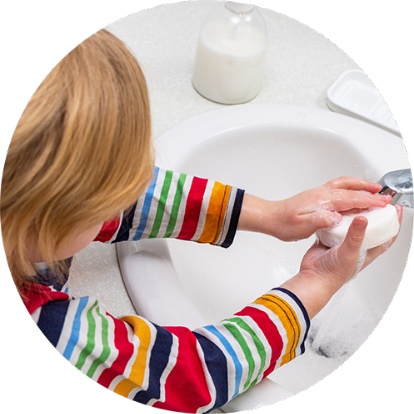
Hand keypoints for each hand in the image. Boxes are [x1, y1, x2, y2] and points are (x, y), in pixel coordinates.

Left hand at [239, 176, 391, 241]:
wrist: (271, 217)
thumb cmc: (284, 223)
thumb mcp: (302, 226)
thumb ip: (320, 220)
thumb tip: (337, 217)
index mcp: (322, 200)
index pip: (351, 199)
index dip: (369, 201)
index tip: (383, 203)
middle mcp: (322, 193)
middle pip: (350, 187)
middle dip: (368, 190)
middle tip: (383, 194)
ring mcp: (319, 193)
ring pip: (344, 184)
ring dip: (359, 185)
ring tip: (372, 189)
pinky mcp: (316, 196)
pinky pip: (338, 188)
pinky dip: (350, 188)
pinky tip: (351, 194)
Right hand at [281, 204, 402, 318]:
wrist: (313, 276)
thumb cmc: (334, 273)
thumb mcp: (350, 253)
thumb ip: (356, 236)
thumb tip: (363, 219)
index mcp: (367, 251)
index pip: (386, 236)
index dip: (394, 223)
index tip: (396, 209)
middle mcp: (356, 246)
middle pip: (370, 227)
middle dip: (374, 214)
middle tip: (376, 201)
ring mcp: (342, 242)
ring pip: (351, 225)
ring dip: (353, 214)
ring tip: (355, 202)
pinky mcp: (328, 239)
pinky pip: (334, 225)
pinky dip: (335, 218)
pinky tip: (334, 211)